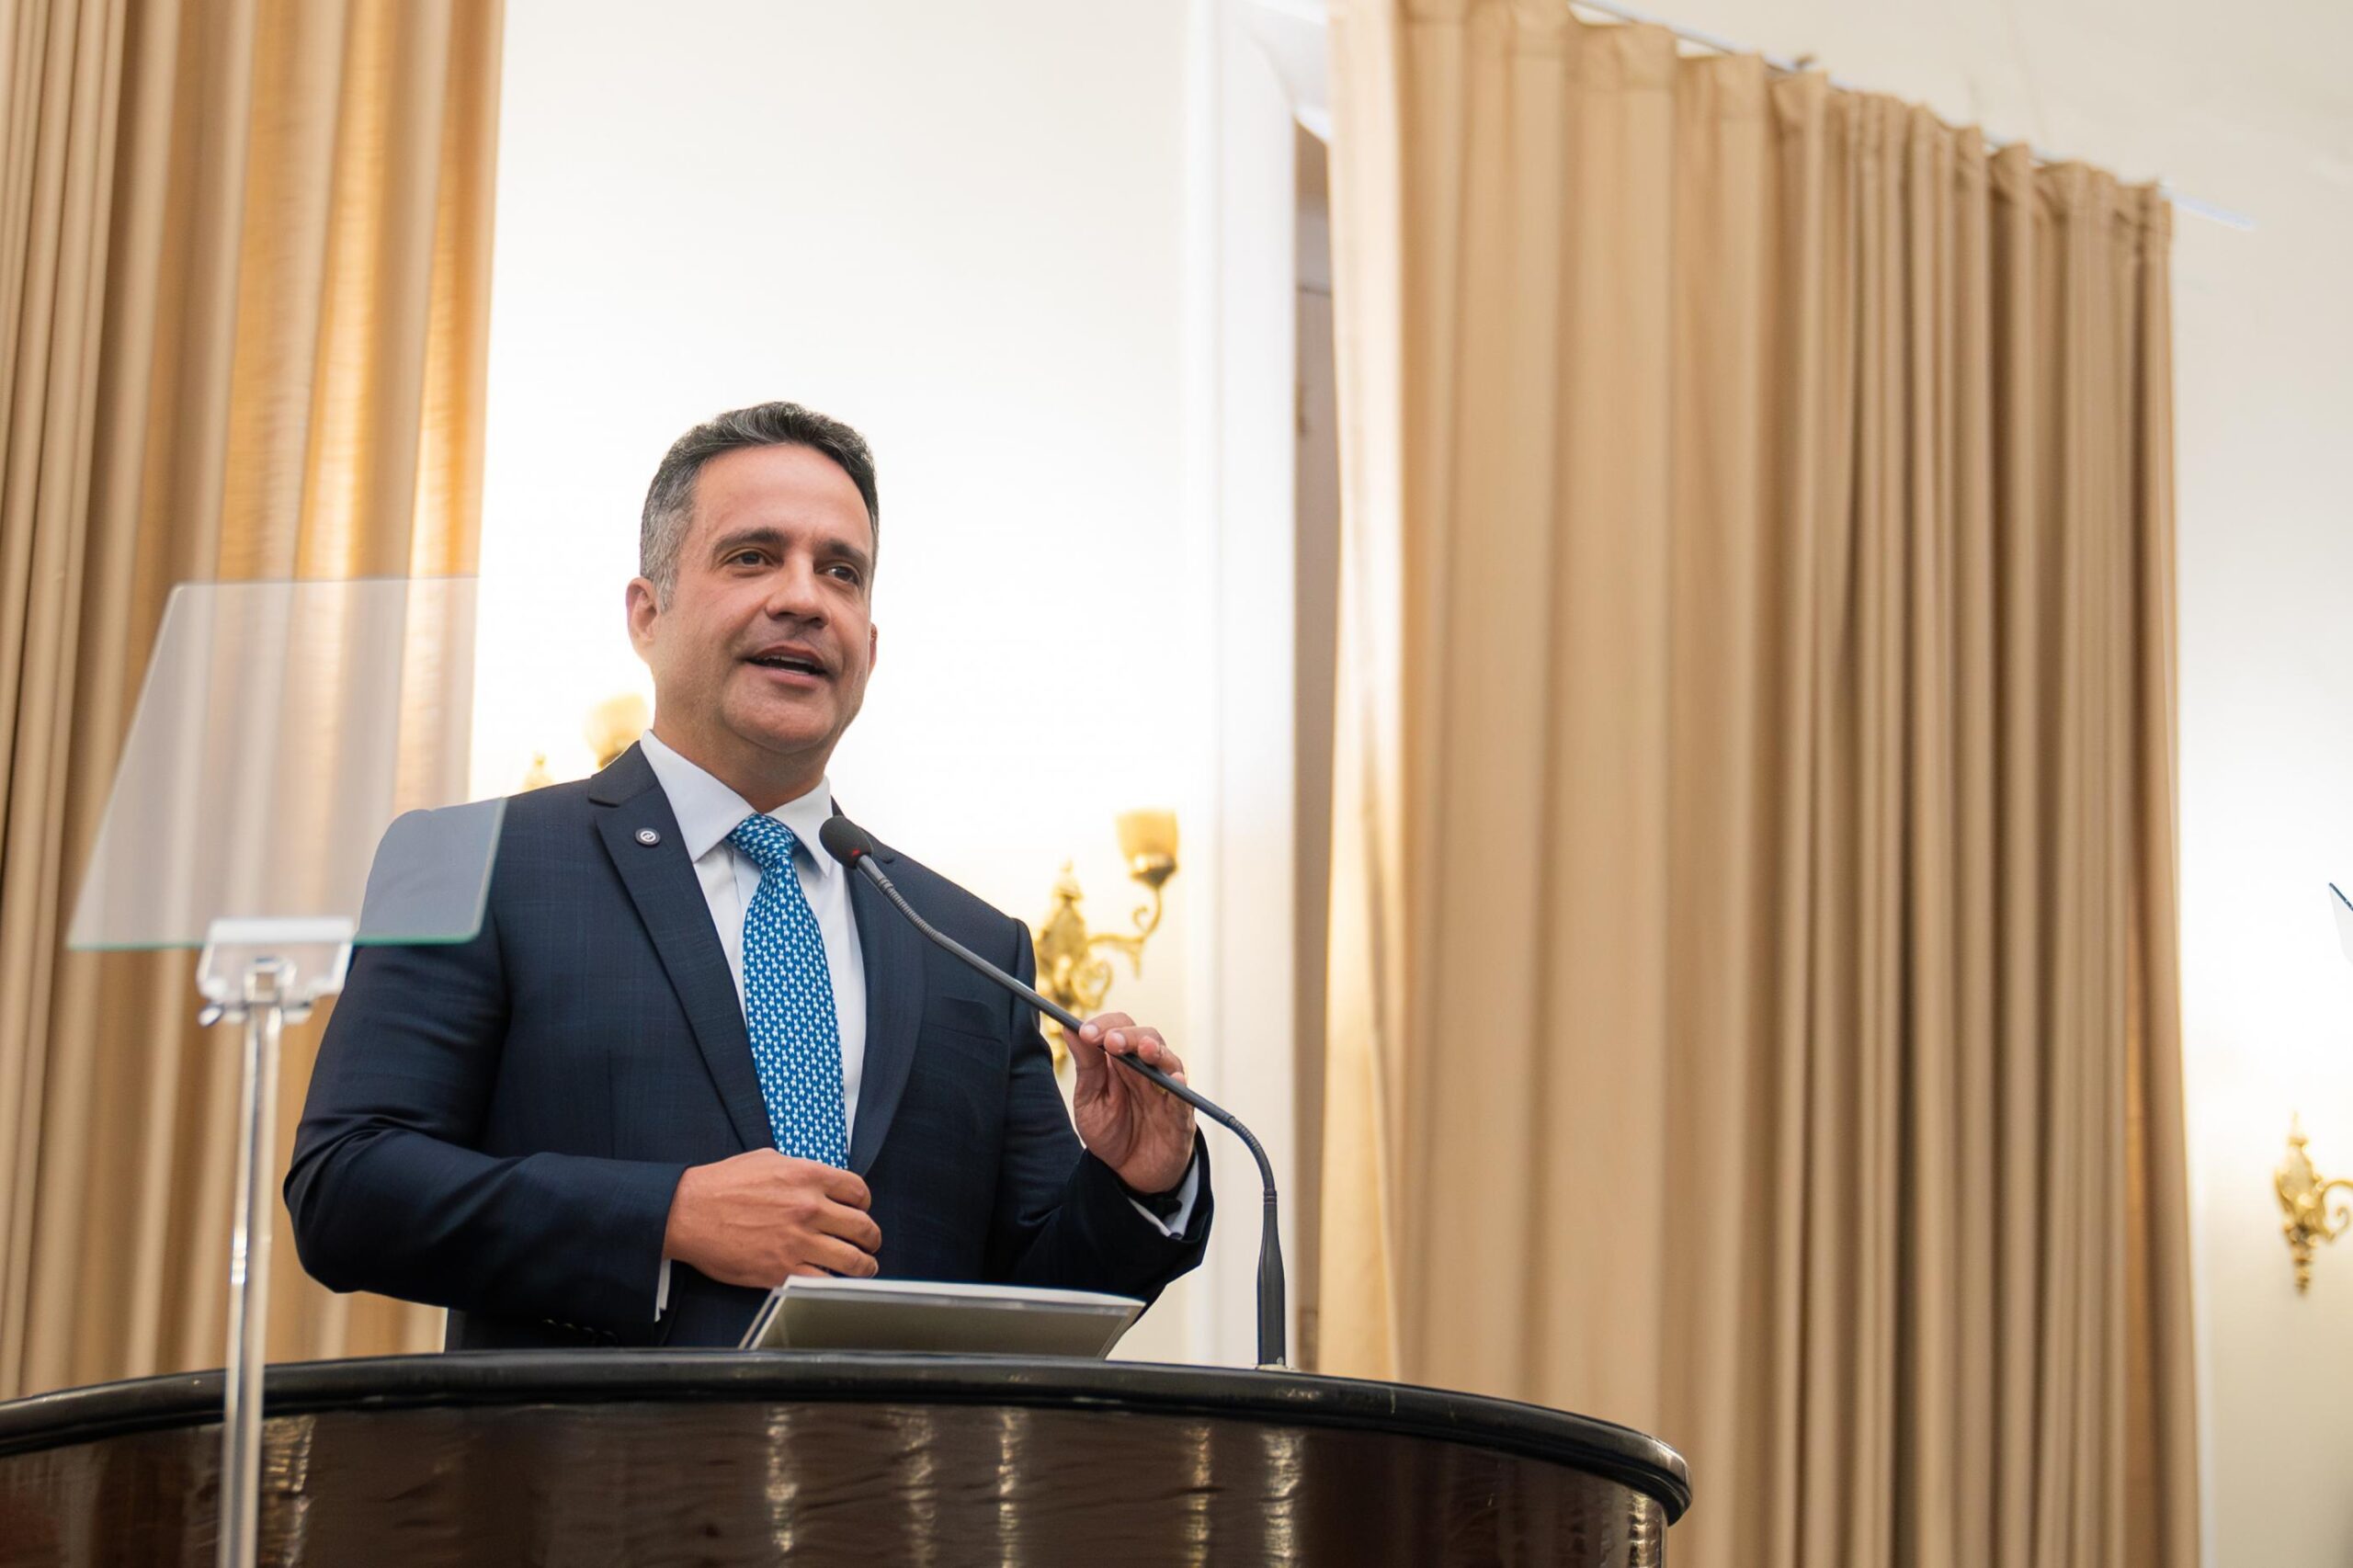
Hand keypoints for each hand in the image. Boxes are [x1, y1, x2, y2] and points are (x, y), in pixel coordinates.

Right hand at [662, 1150, 880, 1287]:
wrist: (688, 1212)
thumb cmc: (721, 1184)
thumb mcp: (767, 1160)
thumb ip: (799, 1170)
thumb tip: (818, 1180)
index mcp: (807, 1177)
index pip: (858, 1191)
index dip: (865, 1204)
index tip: (862, 1211)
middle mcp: (809, 1208)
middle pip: (863, 1227)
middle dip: (872, 1238)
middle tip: (871, 1243)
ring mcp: (797, 1241)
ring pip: (852, 1259)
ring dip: (864, 1265)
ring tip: (865, 1267)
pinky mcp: (782, 1270)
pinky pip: (824, 1282)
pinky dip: (834, 1284)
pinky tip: (834, 1282)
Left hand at [1067, 1012, 1196, 1194]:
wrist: (1128, 1173)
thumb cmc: (1111, 1132)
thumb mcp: (1090, 1100)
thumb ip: (1087, 1066)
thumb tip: (1070, 1028)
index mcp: (1121, 1062)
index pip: (1118, 1028)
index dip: (1103, 1024)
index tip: (1084, 1032)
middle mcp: (1146, 1069)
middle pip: (1145, 1036)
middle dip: (1128, 1036)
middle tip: (1110, 1041)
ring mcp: (1165, 1089)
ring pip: (1168, 1060)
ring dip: (1156, 1051)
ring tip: (1144, 1049)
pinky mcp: (1180, 1115)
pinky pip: (1184, 1097)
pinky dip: (1181, 1086)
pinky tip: (1174, 1079)